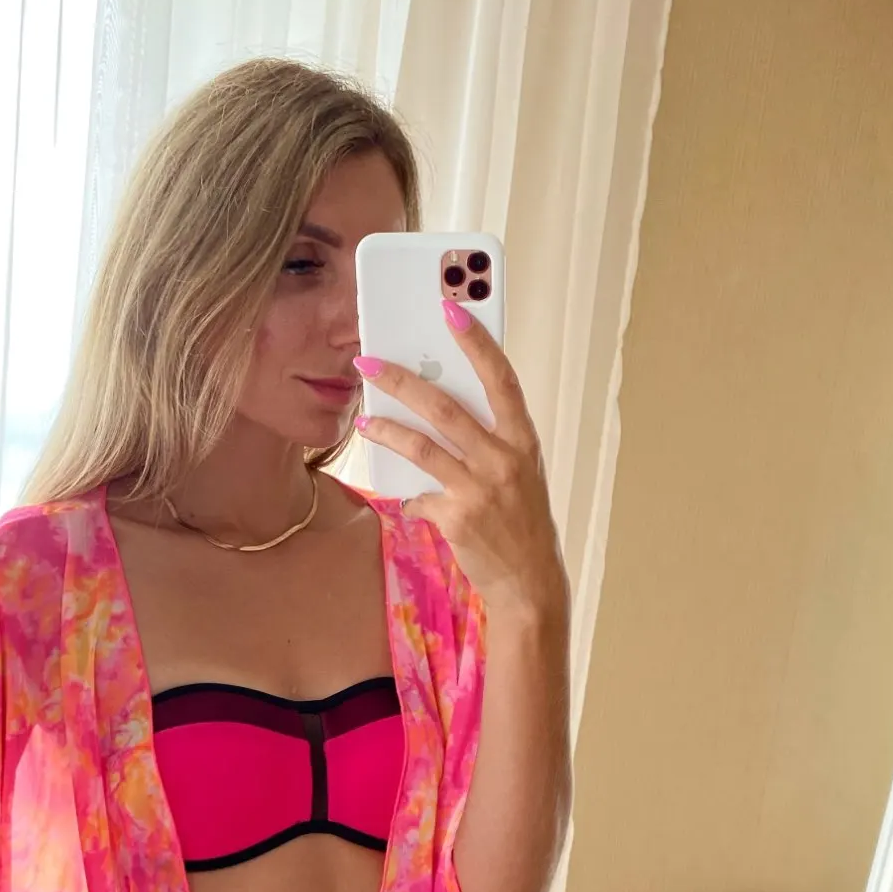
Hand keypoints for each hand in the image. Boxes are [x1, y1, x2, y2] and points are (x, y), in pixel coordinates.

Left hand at [354, 299, 569, 621]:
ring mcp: (481, 488)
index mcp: (523, 440)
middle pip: (445, 406)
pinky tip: (405, 499)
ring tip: (362, 422)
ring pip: (422, 447)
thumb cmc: (521, 524)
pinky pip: (418, 498)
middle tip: (369, 362)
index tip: (450, 309)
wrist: (530, 582)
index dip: (476, 341)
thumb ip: (489, 443)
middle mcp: (504, 459)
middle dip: (402, 380)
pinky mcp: (458, 517)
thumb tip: (441, 415)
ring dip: (386, 431)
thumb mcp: (519, 475)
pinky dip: (408, 498)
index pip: (500, 378)